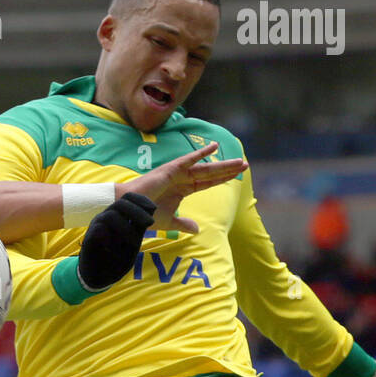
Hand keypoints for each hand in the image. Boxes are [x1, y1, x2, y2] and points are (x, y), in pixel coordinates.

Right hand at [76, 193, 156, 290]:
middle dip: (138, 211)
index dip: (141, 200)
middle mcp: (106, 218)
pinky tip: (116, 250)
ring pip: (110, 215)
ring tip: (134, 242)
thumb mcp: (134, 242)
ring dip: (126, 228)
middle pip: (121, 203)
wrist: (99, 278)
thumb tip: (152, 209)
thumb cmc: (117, 260)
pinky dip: (110, 239)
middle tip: (151, 222)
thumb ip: (140, 228)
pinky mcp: (88, 239)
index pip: (128, 198)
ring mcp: (96, 227)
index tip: (154, 208)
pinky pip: (98, 231)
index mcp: (118, 217)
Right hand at [127, 141, 247, 233]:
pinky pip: (189, 159)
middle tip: (244, 165)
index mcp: (183, 189)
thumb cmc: (146, 213)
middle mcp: (183, 178)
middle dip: (227, 170)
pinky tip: (214, 147)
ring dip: (222, 164)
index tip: (236, 176)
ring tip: (239, 162)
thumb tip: (197, 229)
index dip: (222, 179)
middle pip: (210, 173)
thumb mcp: (170, 221)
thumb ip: (184, 223)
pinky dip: (201, 153)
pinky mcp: (171, 168)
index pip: (207, 183)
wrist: (130, 209)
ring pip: (204, 167)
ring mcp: (177, 172)